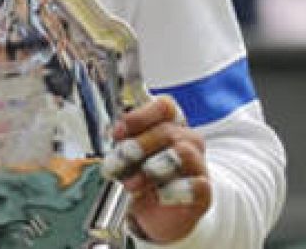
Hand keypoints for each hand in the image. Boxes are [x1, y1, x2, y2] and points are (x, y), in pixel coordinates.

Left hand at [102, 95, 211, 243]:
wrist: (158, 214)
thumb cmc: (140, 176)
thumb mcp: (127, 157)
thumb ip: (123, 142)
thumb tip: (116, 131)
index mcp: (169, 125)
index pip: (164, 106)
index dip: (140, 115)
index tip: (117, 133)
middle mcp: (188, 141)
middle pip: (168, 131)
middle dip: (137, 146)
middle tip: (115, 164)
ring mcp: (199, 166)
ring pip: (183, 153)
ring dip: (152, 168)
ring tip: (131, 185)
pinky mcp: (205, 192)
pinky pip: (197, 184)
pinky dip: (173, 190)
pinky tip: (157, 196)